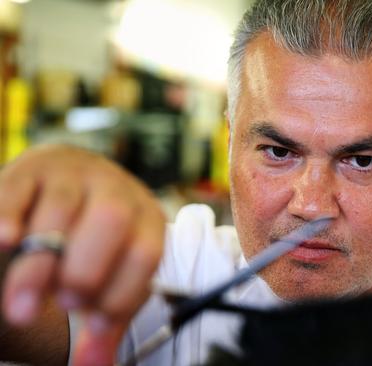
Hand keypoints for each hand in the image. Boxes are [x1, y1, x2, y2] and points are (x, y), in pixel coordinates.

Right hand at [0, 145, 165, 364]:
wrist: (71, 181)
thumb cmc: (94, 241)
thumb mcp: (110, 273)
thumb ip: (105, 318)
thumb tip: (93, 365)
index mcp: (145, 218)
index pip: (146, 252)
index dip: (122, 291)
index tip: (96, 324)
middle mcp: (115, 190)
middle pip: (111, 219)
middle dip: (87, 269)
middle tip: (65, 304)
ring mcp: (73, 175)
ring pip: (62, 208)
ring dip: (40, 263)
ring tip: (25, 307)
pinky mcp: (31, 169)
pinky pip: (19, 188)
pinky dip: (9, 215)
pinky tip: (5, 240)